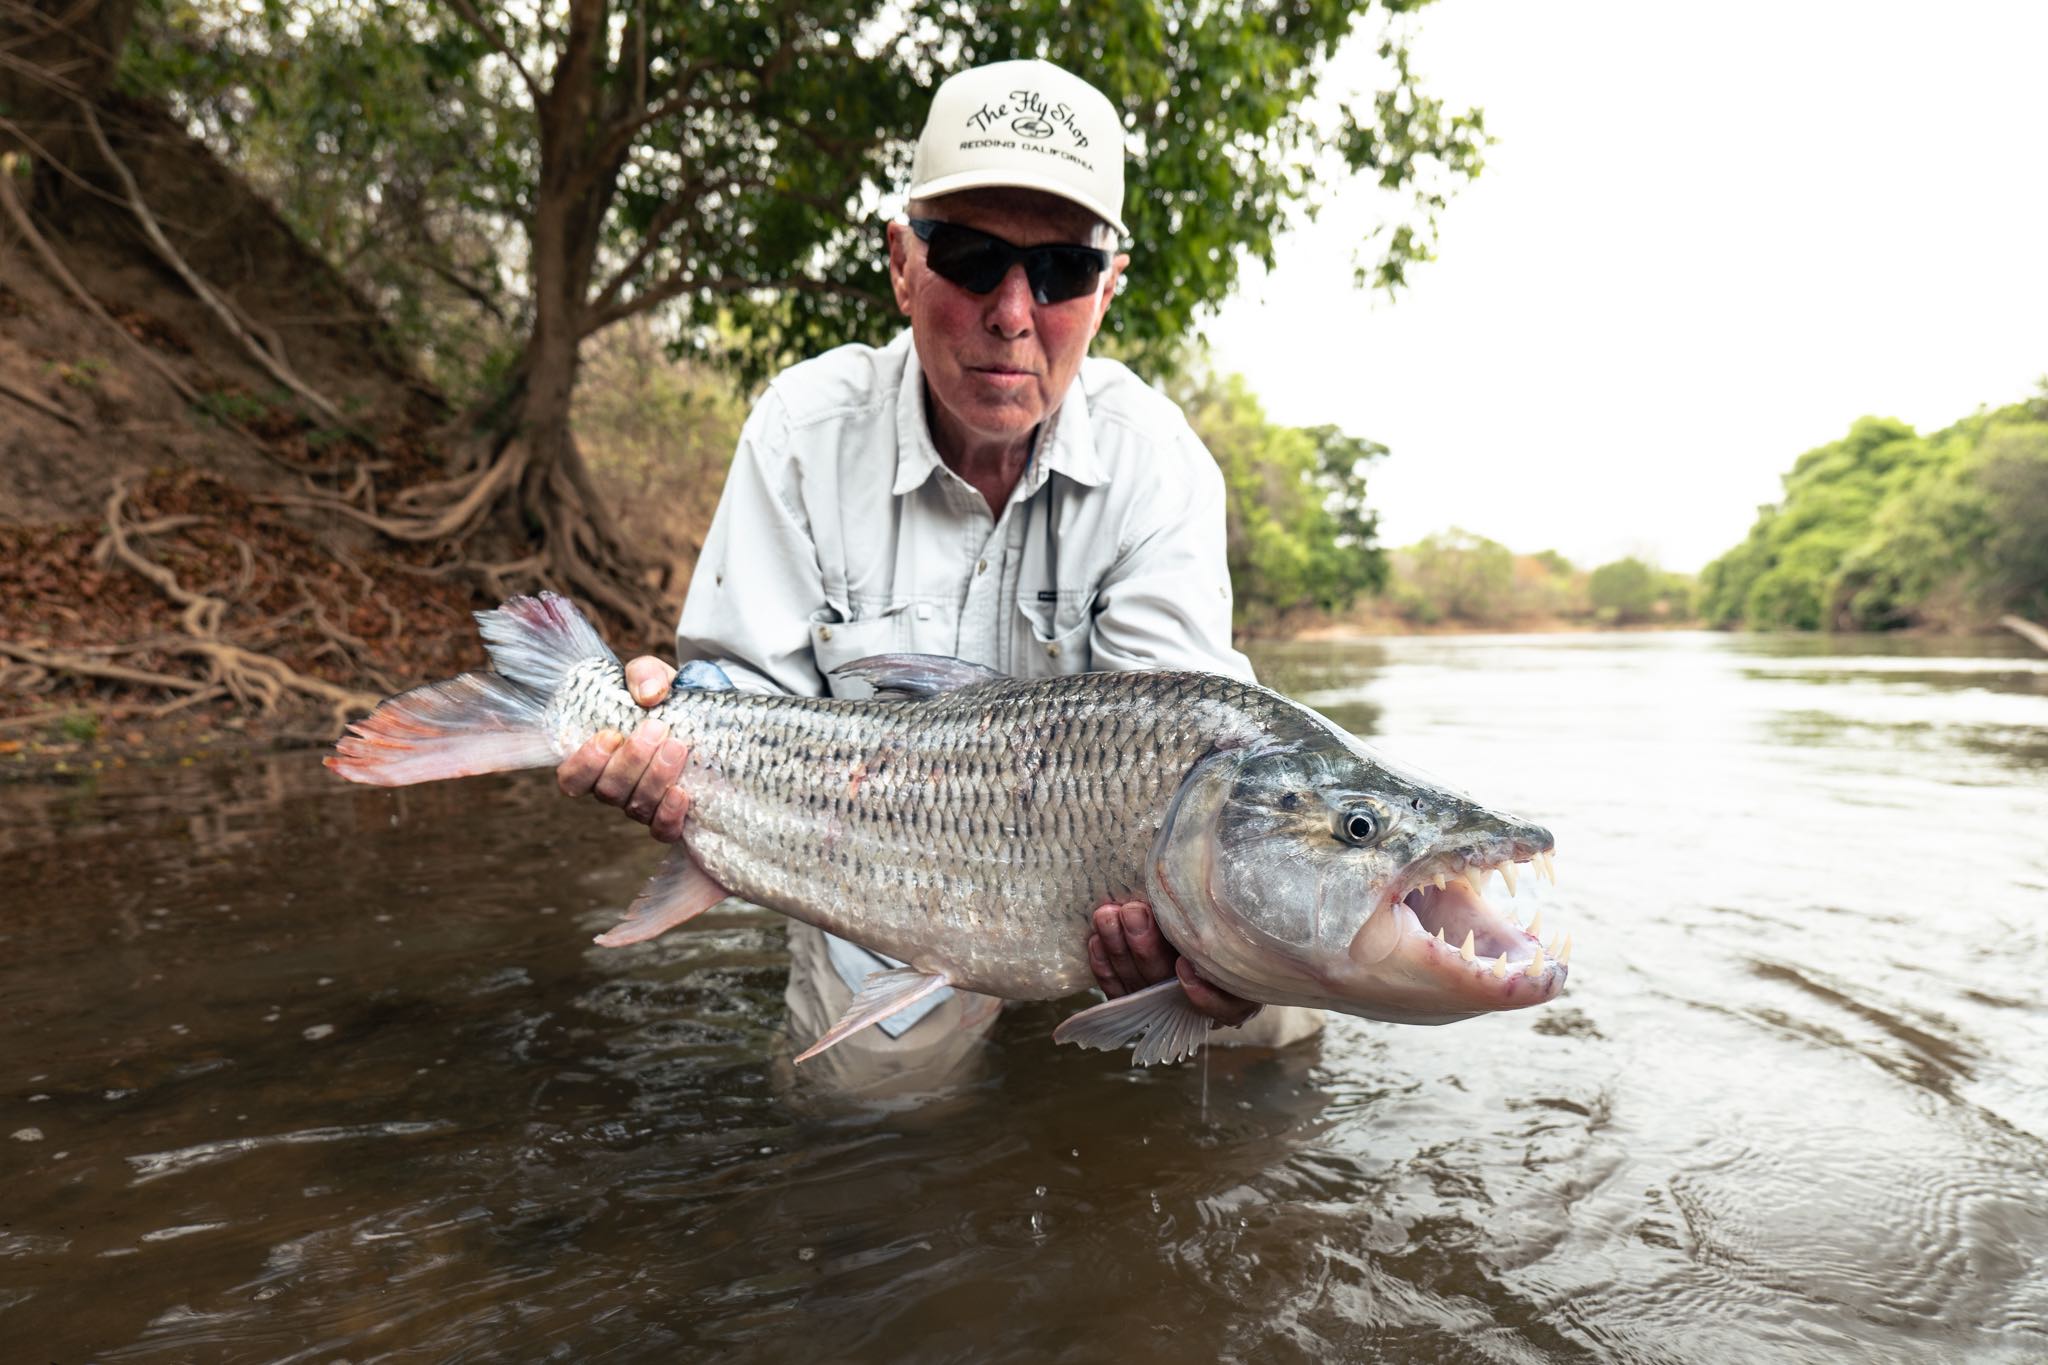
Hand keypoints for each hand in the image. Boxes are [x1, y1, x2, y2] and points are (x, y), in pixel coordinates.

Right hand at [555, 655, 691, 841]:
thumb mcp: (653, 676)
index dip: (585, 763)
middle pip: (608, 791)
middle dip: (631, 760)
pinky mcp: (670, 817)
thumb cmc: (665, 697)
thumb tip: (648, 695)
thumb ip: (644, 675)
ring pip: (635, 807)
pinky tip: (681, 792)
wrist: (703, 714)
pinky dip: (669, 815)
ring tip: (677, 746)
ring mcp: (642, 805)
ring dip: (655, 778)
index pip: (572, 779)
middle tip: (657, 728)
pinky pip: (662, 830)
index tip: (611, 735)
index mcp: (599, 758)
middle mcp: (616, 787)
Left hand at [1086, 900, 1260, 1028]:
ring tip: (1106, 916)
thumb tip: (1209, 864)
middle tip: (1132, 912)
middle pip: (1171, 989)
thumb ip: (1220, 905)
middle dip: (1146, 950)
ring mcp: (1167, 1007)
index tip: (1184, 965)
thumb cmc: (1230, 919)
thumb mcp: (1235, 913)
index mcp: (1238, 990)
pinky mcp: (1138, 1004)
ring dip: (1119, 951)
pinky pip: (1118, 992)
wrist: (1209, 928)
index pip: (1229, 1006)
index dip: (1207, 996)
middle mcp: (1204, 1004)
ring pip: (1139, 988)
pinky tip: (1096, 940)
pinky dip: (1106, 968)